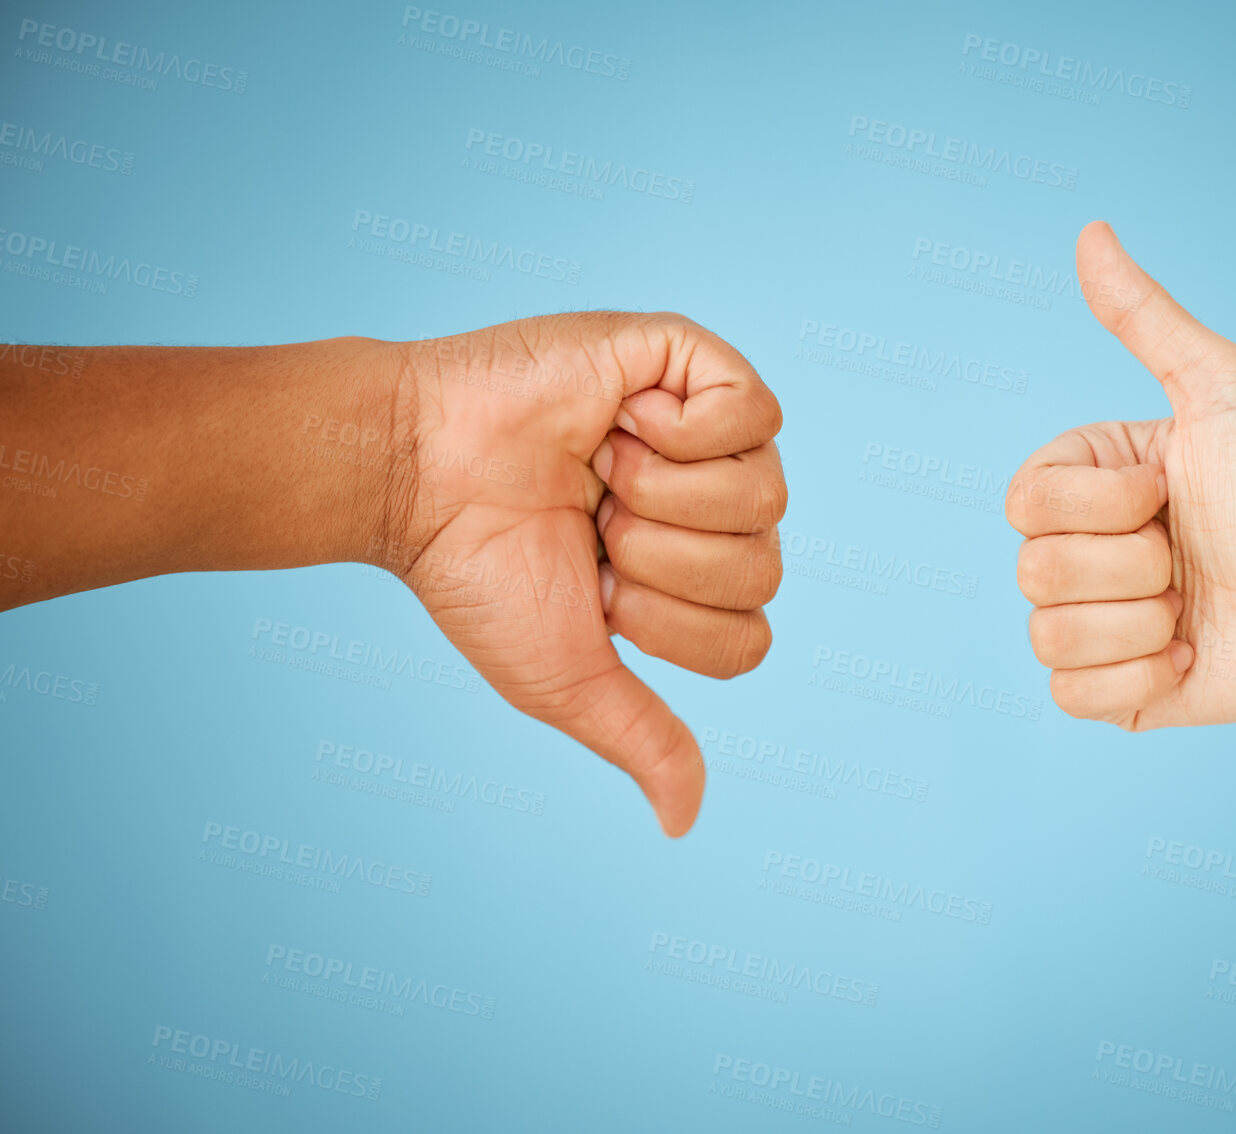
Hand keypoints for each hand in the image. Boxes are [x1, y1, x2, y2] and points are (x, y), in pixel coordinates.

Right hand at [382, 312, 784, 835]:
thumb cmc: (481, 573)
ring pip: (765, 495)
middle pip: (764, 569)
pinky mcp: (689, 360)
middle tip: (593, 525)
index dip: (670, 627)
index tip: (597, 593)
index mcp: (687, 578)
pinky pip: (757, 410)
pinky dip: (686, 431)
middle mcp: (709, 507)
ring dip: (662, 497)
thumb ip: (643, 740)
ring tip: (601, 470)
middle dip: (660, 563)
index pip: (749, 635)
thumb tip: (686, 823)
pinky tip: (625, 422)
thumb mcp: (568, 679)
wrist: (417, 477)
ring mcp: (705, 431)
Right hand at [1008, 222, 1235, 728]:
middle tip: (1194, 557)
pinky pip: (1069, 698)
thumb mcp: (1222, 389)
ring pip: (1048, 637)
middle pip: (1034, 572)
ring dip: (1141, 625)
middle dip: (1134, 567)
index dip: (1101, 505)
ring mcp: (1096, 624)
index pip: (1023, 501)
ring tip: (1196, 609)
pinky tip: (1190, 658)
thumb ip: (1146, 318)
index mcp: (1088, 482)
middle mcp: (1081, 550)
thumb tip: (1090, 231)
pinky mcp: (1117, 691)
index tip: (1172, 490)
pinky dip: (1138, 680)